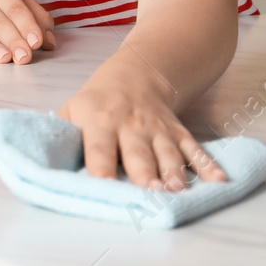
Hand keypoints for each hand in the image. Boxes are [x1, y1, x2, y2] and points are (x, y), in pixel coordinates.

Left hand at [57, 59, 227, 190]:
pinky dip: (208, 165)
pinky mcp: (178, 132)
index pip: (99, 147)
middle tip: (150, 191)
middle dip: (144, 172)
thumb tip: (45, 165)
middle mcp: (130, 125)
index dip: (101, 166)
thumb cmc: (96, 101)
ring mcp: (157, 129)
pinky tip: (219, 180)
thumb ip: (62, 135)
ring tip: (177, 190)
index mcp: (98, 120)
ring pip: (167, 152)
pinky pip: (194, 148)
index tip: (104, 185)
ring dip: (173, 172)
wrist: (137, 73)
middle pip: (138, 152)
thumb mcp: (72, 109)